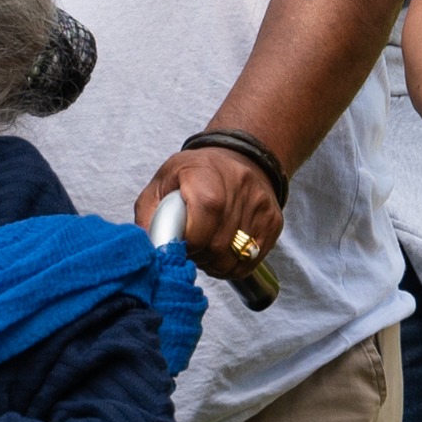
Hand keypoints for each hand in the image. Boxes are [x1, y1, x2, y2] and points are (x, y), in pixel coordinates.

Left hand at [137, 142, 286, 285]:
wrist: (236, 157)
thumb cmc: (194, 172)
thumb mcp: (163, 182)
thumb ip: (149, 215)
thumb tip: (148, 250)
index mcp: (207, 177)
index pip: (200, 228)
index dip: (187, 244)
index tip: (178, 243)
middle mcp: (239, 188)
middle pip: (217, 249)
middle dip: (198, 256)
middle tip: (190, 247)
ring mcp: (260, 206)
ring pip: (233, 260)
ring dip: (214, 264)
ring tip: (206, 247)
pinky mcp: (273, 222)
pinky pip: (250, 261)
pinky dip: (233, 264)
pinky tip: (223, 250)